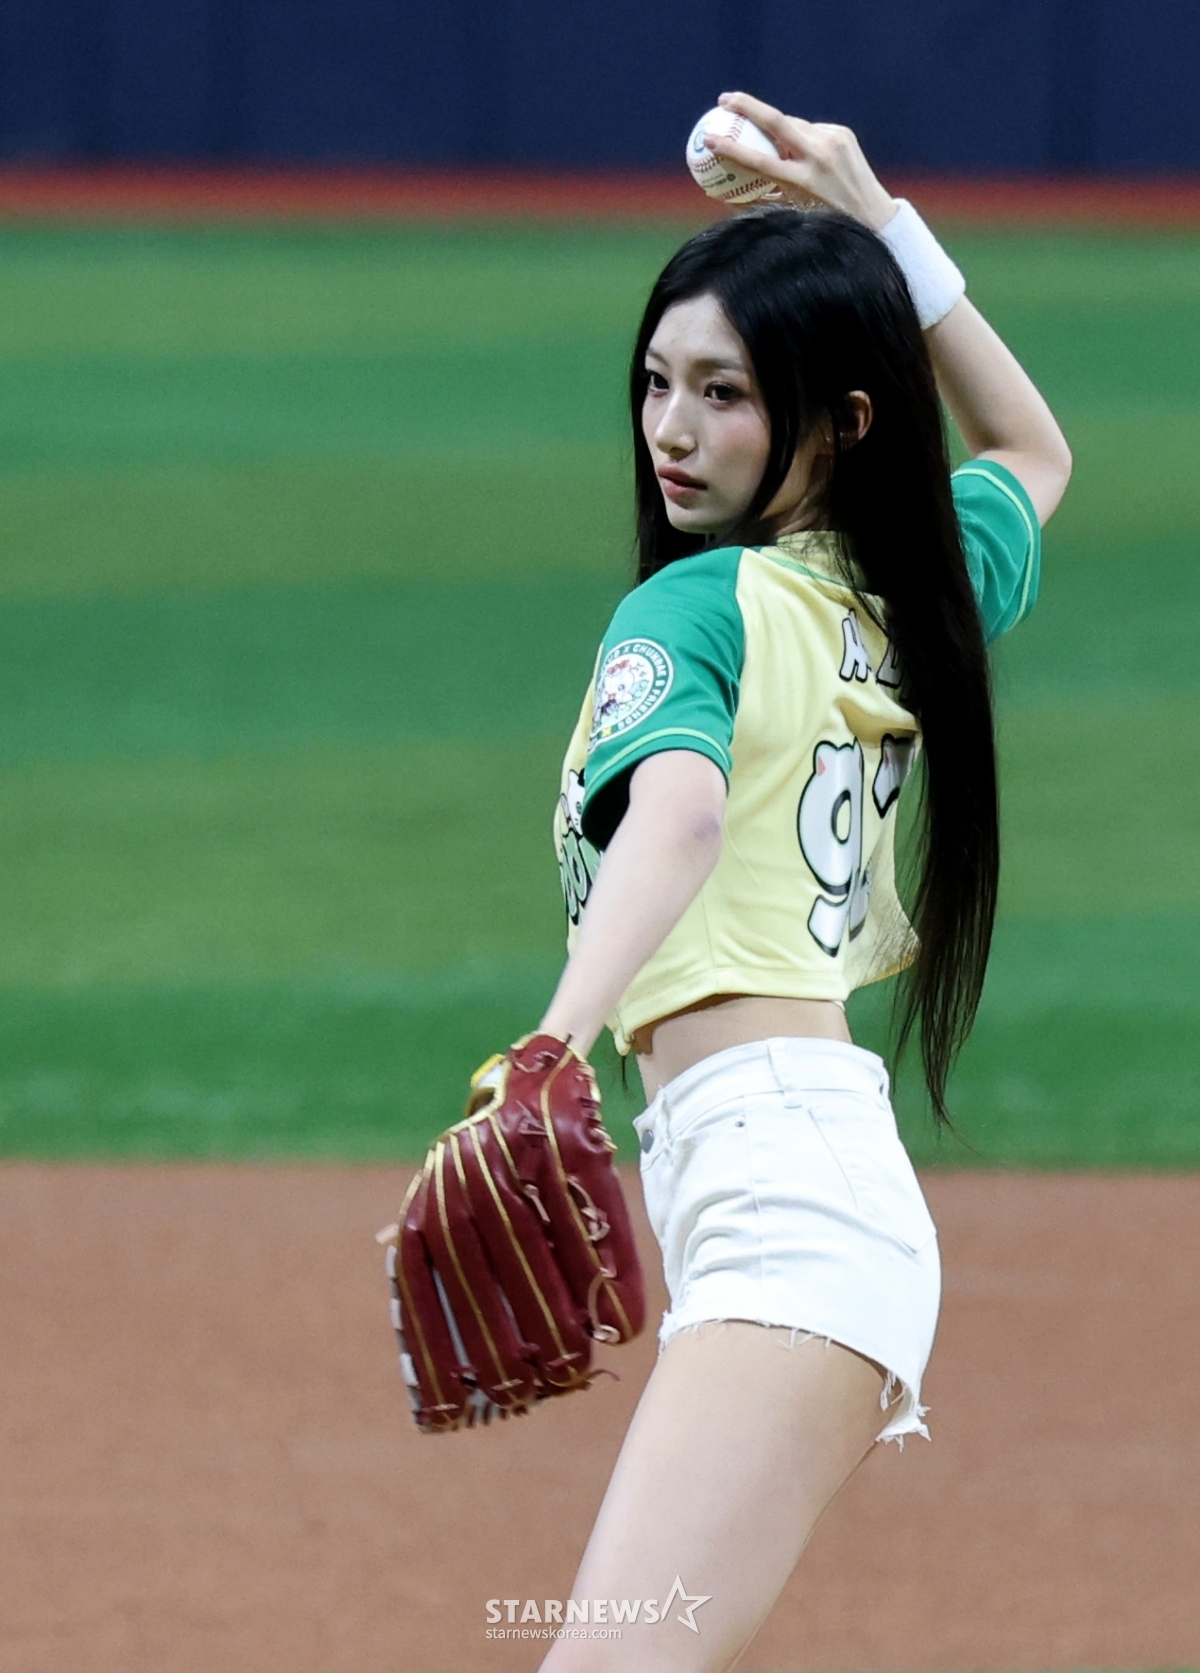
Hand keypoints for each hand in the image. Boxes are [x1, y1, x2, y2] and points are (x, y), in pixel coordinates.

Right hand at [705, 91, 897, 232]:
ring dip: (777, 129)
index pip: (758, 159)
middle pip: (775, 121)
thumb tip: (725, 194)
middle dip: (746, 106)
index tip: (708, 138)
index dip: (730, 147)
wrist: (872, 216)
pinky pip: (811, 130)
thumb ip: (761, 201)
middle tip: (724, 99)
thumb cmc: (825, 224)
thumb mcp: (791, 215)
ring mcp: (832, 141)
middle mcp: (817, 156)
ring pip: (793, 124)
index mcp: (801, 181)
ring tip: (761, 132)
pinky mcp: (842, 133)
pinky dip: (801, 138)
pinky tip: (802, 150)